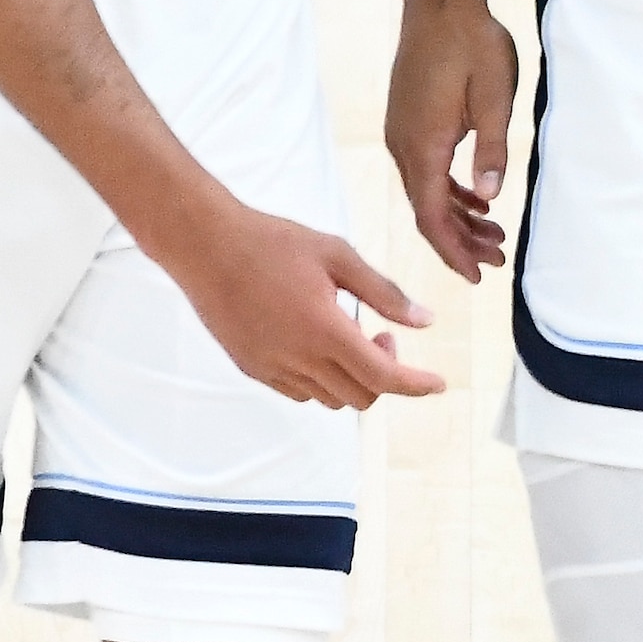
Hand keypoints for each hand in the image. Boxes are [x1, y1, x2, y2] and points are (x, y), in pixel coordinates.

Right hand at [157, 192, 444, 406]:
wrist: (205, 246)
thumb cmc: (272, 242)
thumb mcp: (338, 255)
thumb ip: (384, 293)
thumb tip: (425, 320)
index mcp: (325, 330)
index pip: (383, 377)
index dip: (415, 384)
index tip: (437, 383)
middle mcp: (299, 358)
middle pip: (361, 396)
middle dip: (384, 374)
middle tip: (381, 334)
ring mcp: (272, 368)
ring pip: (330, 399)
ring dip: (352, 379)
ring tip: (348, 336)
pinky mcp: (251, 368)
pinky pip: (299, 392)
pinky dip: (321, 379)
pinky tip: (317, 344)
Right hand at [383, 0, 526, 283]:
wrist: (440, 0)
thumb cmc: (471, 44)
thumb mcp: (494, 98)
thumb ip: (492, 151)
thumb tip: (490, 197)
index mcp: (423, 145)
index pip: (433, 217)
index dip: (454, 252)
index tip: (478, 276)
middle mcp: (404, 145)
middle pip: (428, 211)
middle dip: (460, 242)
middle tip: (496, 259)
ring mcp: (401, 133)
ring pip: (427, 192)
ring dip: (458, 216)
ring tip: (494, 234)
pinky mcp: (407, 121)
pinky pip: (425, 169)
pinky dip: (450, 190)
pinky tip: (477, 197)